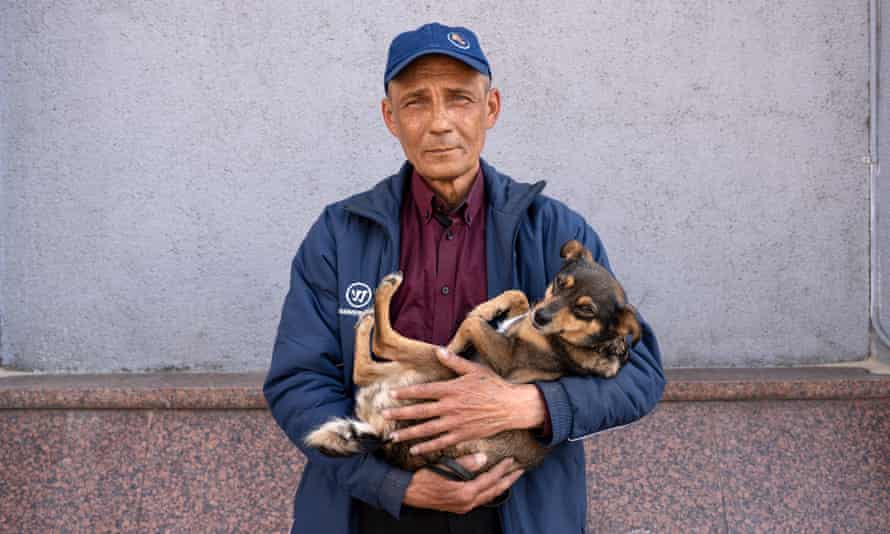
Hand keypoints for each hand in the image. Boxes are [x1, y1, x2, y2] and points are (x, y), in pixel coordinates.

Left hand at [384, 348, 548, 455]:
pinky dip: (427, 447)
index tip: (392, 394)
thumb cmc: (493, 385)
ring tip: (394, 436)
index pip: (423, 390)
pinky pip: (441, 442)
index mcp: (451, 389)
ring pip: (427, 429)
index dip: (406, 393)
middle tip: (384, 416)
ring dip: (409, 433)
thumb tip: (438, 351)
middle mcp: (450, 406)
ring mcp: (455, 423)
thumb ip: (454, 362)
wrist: (510, 406)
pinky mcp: (462, 435)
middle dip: (400, 414)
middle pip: (420, 411)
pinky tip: (415, 450)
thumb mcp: (474, 369)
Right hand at [403, 453, 523, 513]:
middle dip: (508, 480)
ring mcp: (463, 507)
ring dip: (500, 486)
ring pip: (488, 497)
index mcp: (465, 493)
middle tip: (520, 471)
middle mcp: (467, 503)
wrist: (408, 493)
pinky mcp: (459, 506)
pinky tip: (491, 486)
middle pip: (494, 491)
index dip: (503, 469)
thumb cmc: (424, 478)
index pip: (490, 479)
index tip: (512, 460)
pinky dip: (490, 492)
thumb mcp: (445, 467)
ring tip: (510, 477)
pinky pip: (480, 500)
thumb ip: (466, 463)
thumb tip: (484, 458)